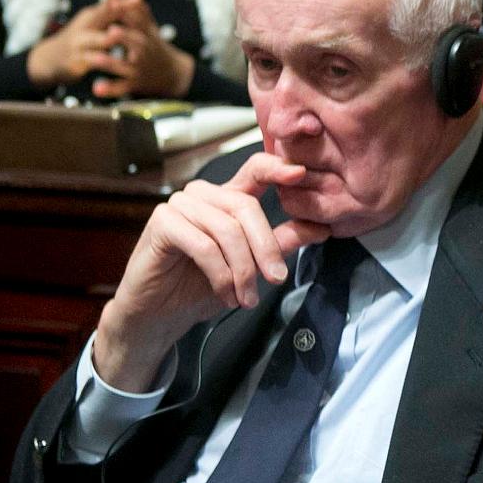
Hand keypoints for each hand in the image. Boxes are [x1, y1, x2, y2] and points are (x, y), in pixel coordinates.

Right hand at [25, 0, 130, 86]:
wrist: (51, 58)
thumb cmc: (80, 39)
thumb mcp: (92, 23)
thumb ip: (108, 11)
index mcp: (91, 17)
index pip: (108, 6)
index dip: (122, 1)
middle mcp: (84, 26)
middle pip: (100, 16)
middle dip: (114, 11)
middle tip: (126, 6)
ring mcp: (79, 44)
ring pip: (95, 40)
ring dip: (106, 38)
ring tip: (116, 35)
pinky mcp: (76, 61)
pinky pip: (90, 60)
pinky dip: (101, 61)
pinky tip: (112, 63)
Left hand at [90, 0, 195, 98]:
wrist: (173, 74)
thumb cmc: (154, 46)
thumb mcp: (150, 28)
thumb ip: (138, 11)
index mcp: (146, 35)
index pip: (137, 21)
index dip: (127, 12)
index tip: (115, 3)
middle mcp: (143, 51)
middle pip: (135, 43)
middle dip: (123, 37)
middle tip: (111, 31)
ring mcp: (139, 68)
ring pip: (125, 66)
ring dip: (111, 63)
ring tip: (95, 58)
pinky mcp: (134, 83)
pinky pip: (121, 87)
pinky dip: (110, 89)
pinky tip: (96, 88)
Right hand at [92, 150, 328, 390]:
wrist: (160, 314)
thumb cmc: (202, 287)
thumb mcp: (251, 265)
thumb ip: (281, 242)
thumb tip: (321, 227)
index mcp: (226, 198)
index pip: (255, 170)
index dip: (277, 168)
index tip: (301, 173)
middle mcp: (202, 195)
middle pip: (247, 206)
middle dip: (266, 248)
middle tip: (277, 279)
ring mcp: (179, 205)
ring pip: (227, 230)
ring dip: (243, 270)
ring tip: (247, 299)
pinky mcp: (161, 223)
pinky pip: (203, 245)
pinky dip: (220, 274)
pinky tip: (225, 295)